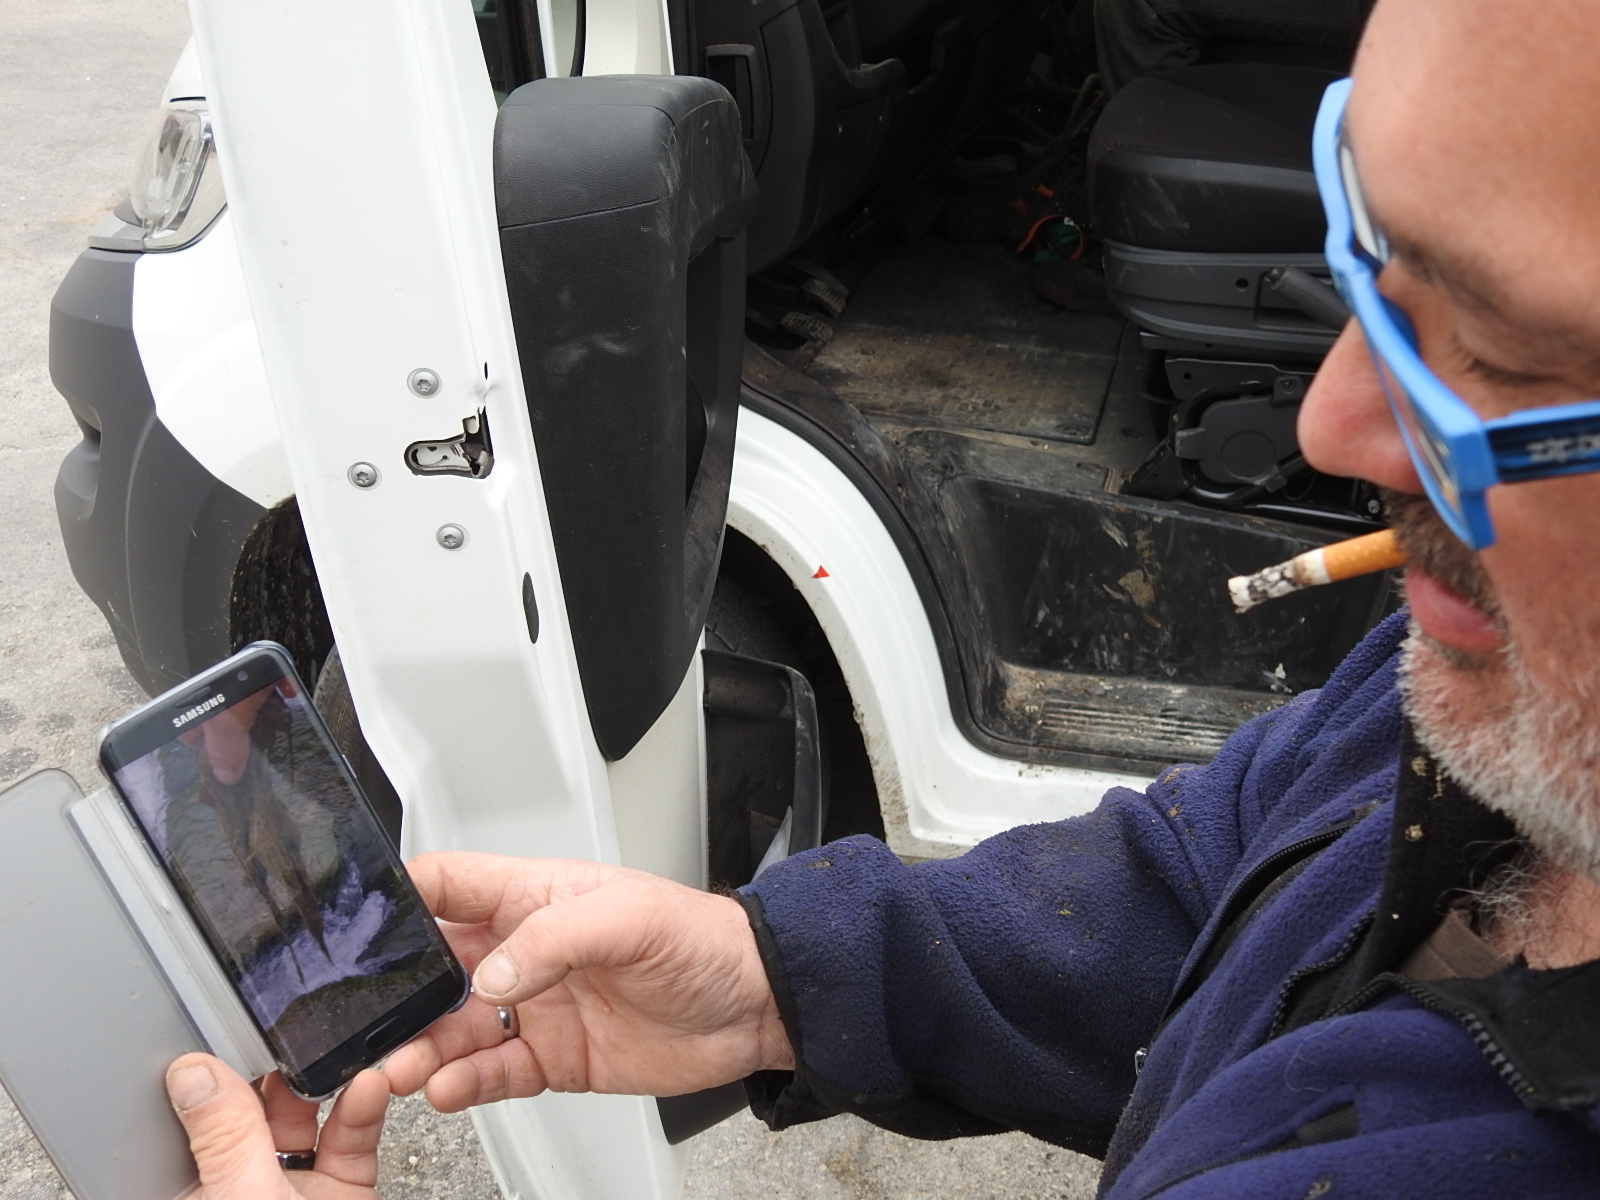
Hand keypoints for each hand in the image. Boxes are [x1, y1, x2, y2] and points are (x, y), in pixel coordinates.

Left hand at [166, 1053, 388, 1199]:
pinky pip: (351, 1138)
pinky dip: (363, 1108)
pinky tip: (367, 1085)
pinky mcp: (342, 1189)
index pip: (192, 1122)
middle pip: (252, 1112)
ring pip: (305, 1117)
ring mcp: (294, 1189)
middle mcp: (242, 1188)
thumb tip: (195, 1073)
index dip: (210, 1075)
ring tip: (338, 1053)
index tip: (227, 1033)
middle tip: (291, 1035)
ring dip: (325, 1082)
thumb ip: (226, 1136)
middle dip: (275, 1070)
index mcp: (198, 1195)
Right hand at [384, 855, 793, 1112]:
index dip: (400, 897)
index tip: (356, 922)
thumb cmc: (701, 940)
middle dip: (397, 992)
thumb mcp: (630, 917)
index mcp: (535, 896)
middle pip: (435, 965)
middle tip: (370, 1020)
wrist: (754, 1006)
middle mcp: (525, 950)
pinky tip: (445, 1089)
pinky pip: (492, 1073)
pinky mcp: (552, 1058)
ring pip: (454, 1027)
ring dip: (421, 1047)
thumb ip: (556, 939)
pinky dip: (462, 1084)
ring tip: (402, 1067)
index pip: (448, 884)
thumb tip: (492, 974)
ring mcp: (535, 1006)